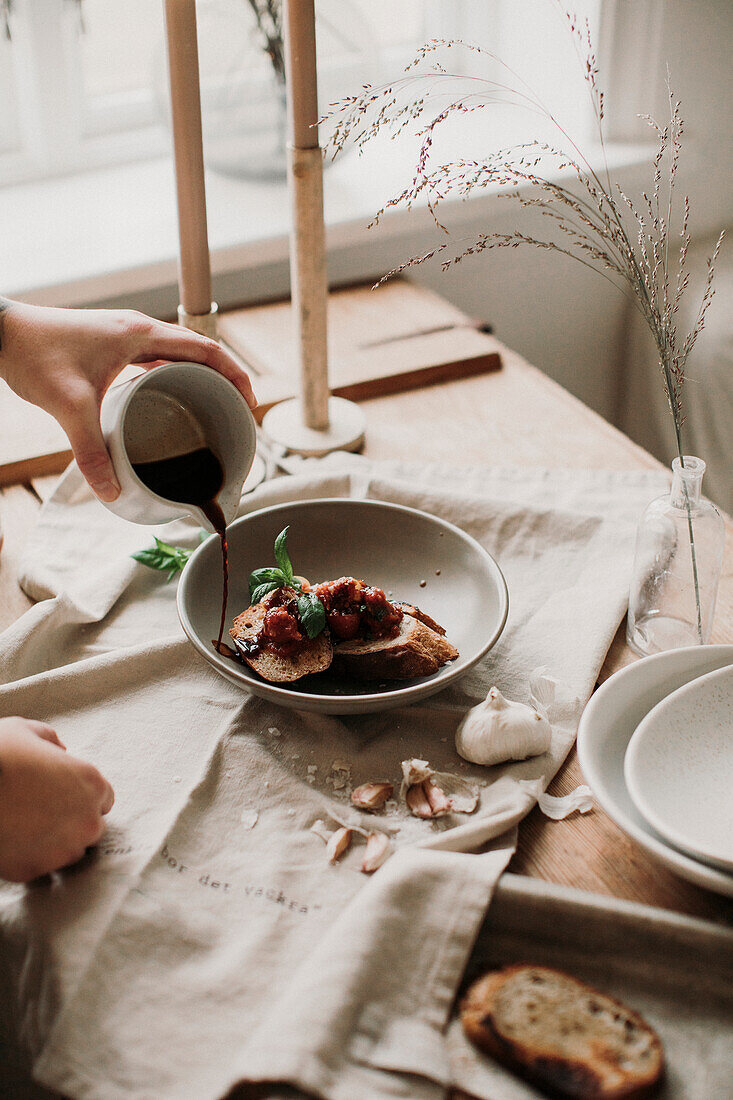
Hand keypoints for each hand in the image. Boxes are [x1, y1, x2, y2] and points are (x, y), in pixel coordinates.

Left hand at [0, 299, 256, 501]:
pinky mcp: (113, 346)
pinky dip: (174, 378)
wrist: (1, 331)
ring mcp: (126, 337)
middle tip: (235, 414)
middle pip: (200, 352)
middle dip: (224, 380)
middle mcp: (139, 331)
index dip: (236, 374)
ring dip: (200, 378)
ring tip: (211, 411)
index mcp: (141, 334)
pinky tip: (170, 403)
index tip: (249, 403)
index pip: (207, 349)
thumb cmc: (34, 352)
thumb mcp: (69, 406)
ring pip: (179, 355)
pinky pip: (157, 360)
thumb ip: (91, 450)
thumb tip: (112, 491)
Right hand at [0, 716, 114, 882]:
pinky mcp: (36, 871)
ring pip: (69, 853)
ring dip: (55, 843)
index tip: (62, 796)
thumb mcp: (26, 731)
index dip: (81, 796)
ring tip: (27, 828)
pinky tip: (14, 841)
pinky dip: (30, 858)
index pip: (103, 798)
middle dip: (72, 822)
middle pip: (91, 828)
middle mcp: (87, 821)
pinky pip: (41, 868)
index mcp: (91, 784)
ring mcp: (63, 850)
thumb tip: (58, 751)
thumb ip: (51, 742)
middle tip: (42, 813)